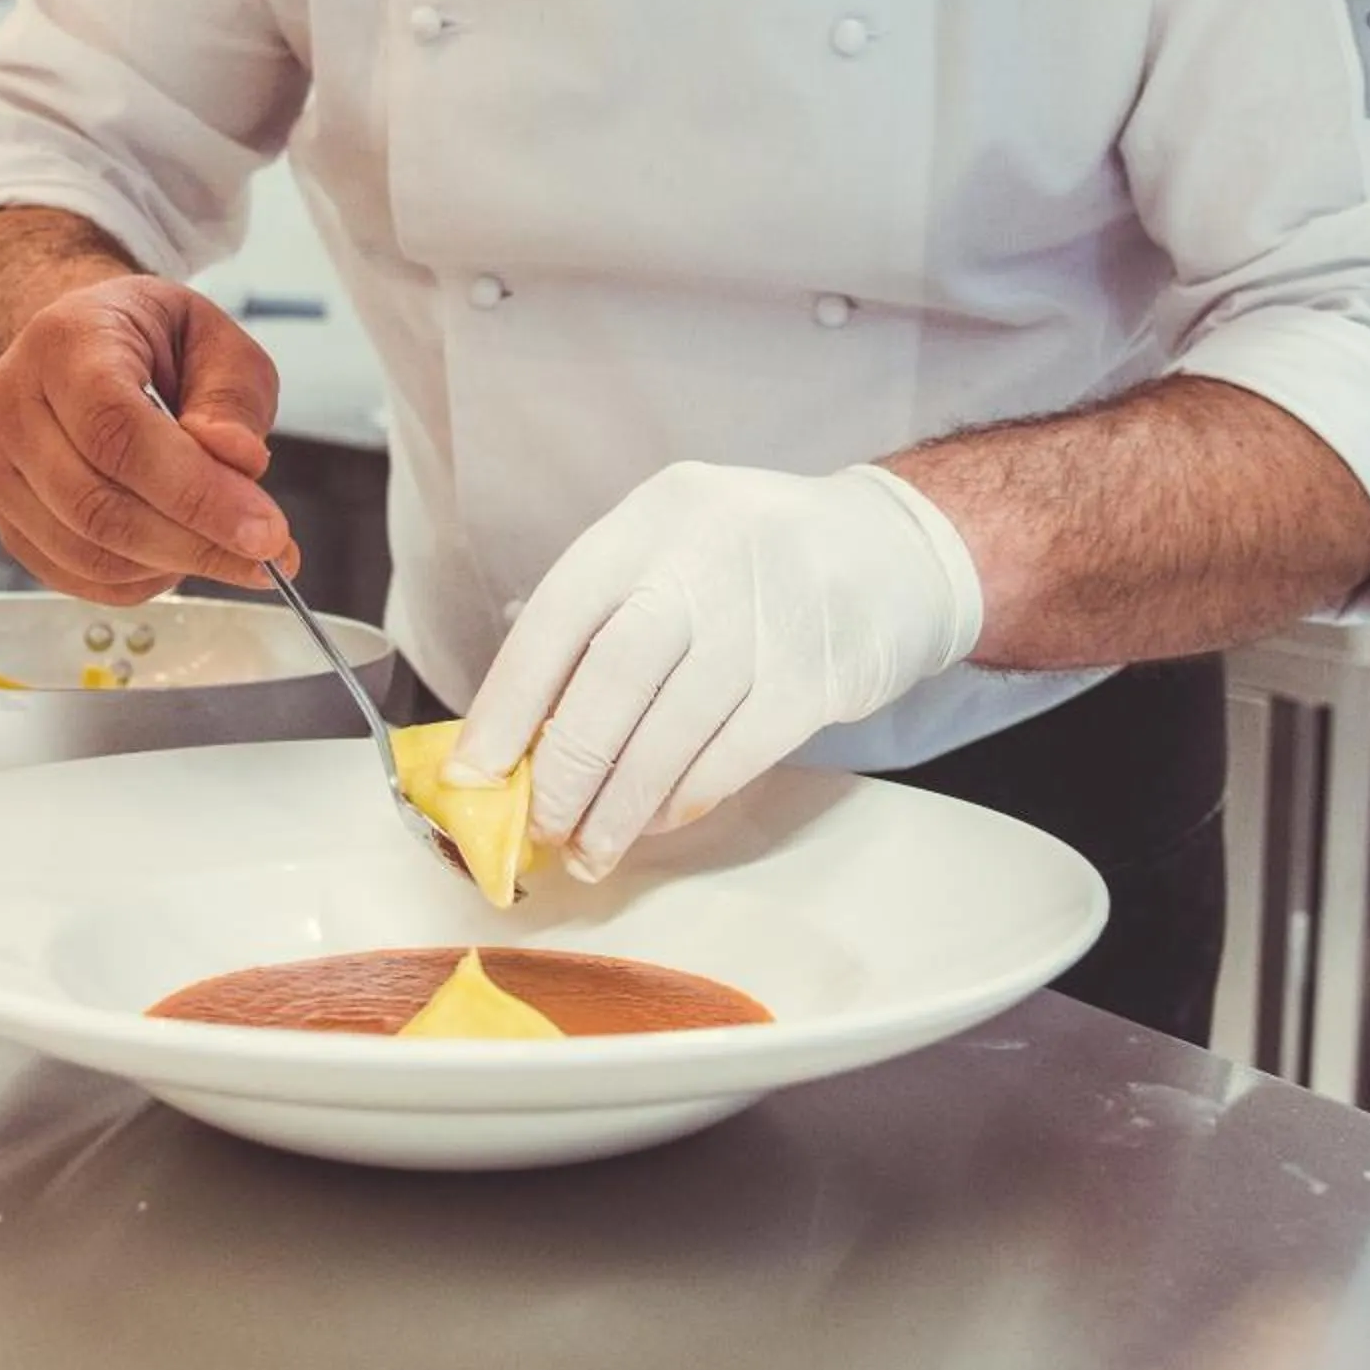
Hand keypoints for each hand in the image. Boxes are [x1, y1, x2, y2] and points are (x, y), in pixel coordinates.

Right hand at [0, 277, 292, 601]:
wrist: (85, 345)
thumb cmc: (151, 340)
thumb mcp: (216, 342)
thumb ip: (232, 401)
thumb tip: (239, 462)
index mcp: (67, 340)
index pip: (118, 430)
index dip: (195, 491)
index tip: (264, 530)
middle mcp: (15, 402)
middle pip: (96, 503)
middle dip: (193, 543)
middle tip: (265, 556)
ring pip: (83, 549)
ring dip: (169, 565)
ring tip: (228, 550)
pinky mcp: (6, 515)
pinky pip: (72, 573)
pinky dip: (136, 581)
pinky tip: (178, 557)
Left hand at [449, 461, 983, 880]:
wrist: (896, 550)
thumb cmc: (756, 562)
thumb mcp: (675, 545)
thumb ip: (605, 616)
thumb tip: (517, 728)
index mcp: (651, 519)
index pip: (557, 617)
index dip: (506, 704)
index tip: (473, 775)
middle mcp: (705, 557)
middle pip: (610, 679)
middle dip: (563, 770)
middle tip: (538, 828)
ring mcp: (767, 617)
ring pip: (670, 733)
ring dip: (619, 806)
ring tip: (590, 849)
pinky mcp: (814, 677)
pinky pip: (729, 757)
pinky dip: (682, 800)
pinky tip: (656, 821)